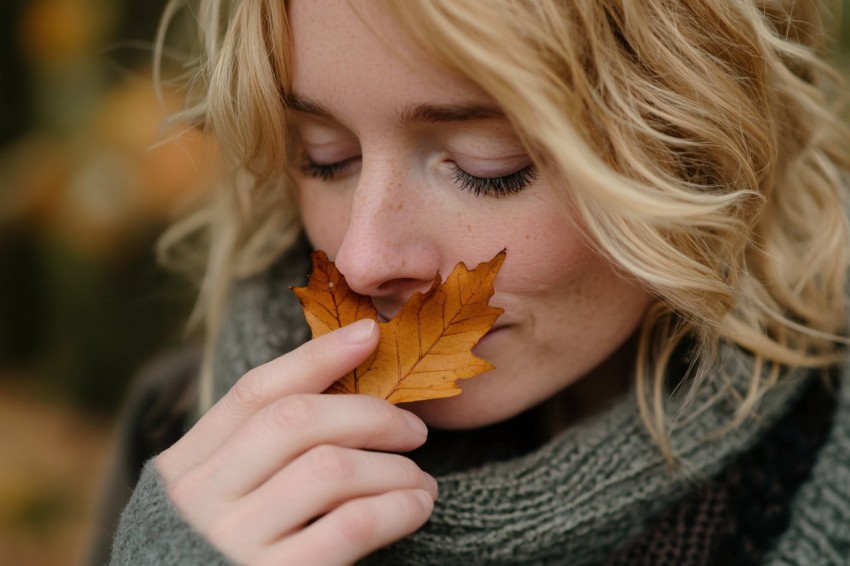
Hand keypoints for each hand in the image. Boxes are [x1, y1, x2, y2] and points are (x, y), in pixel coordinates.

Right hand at [155, 319, 436, 564]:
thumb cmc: (215, 557)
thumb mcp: (215, 500)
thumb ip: (252, 453)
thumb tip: (336, 386)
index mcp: (185, 469)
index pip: (255, 392)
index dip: (317, 357)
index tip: (369, 334)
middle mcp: (201, 500)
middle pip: (296, 421)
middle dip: (368, 413)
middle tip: (413, 430)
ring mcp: (232, 544)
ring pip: (331, 468)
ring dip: (392, 467)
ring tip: (419, 478)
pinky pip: (349, 527)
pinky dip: (395, 507)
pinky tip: (416, 506)